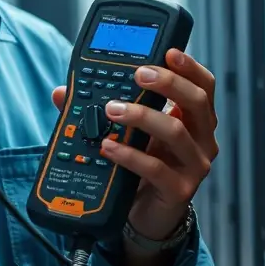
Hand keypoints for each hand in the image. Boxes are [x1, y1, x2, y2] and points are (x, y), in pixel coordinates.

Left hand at [52, 49, 217, 242]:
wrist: (145, 213)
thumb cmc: (141, 165)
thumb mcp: (125, 131)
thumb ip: (97, 109)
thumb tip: (61, 93)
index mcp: (192, 118)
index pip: (202, 85)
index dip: (189, 66)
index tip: (169, 52)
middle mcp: (200, 139)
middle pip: (197, 101)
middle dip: (168, 83)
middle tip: (138, 75)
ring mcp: (193, 165)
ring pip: (177, 132)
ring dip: (142, 116)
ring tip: (113, 110)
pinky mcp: (179, 190)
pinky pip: (156, 169)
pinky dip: (130, 155)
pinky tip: (109, 147)